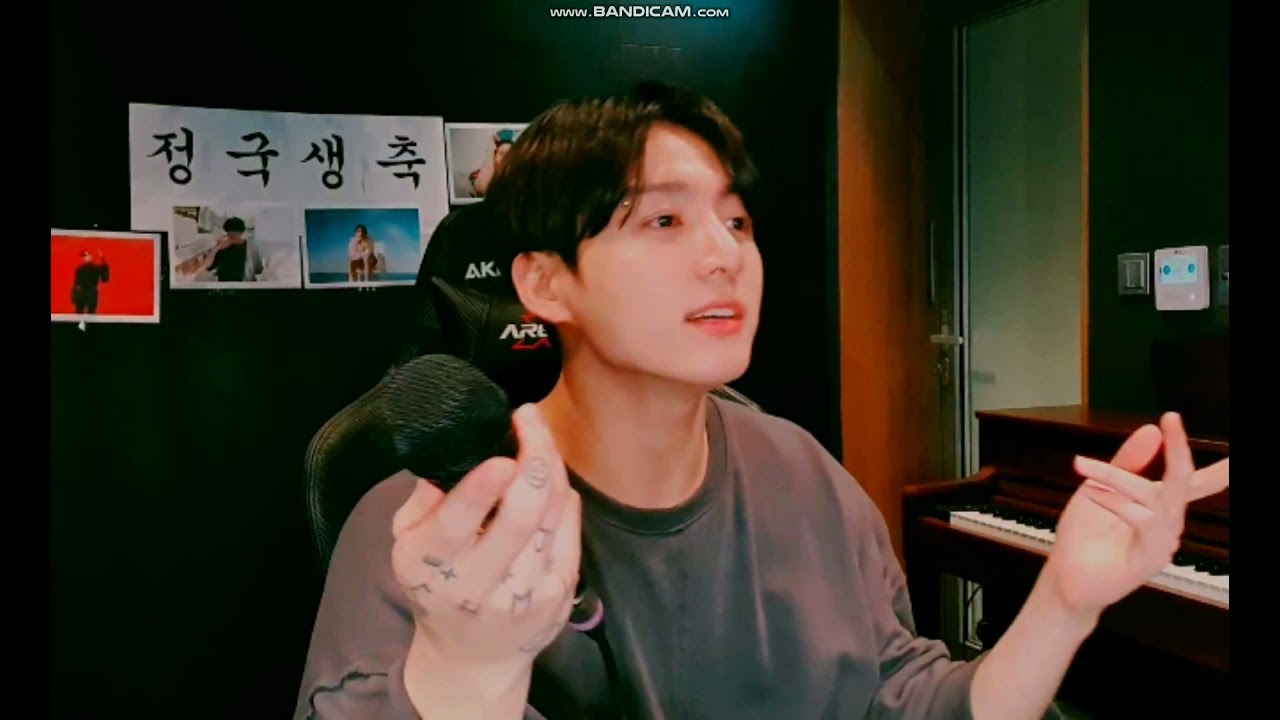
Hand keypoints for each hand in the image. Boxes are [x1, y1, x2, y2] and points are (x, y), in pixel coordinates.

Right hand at [390, 404, 580, 673]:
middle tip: (530, 419)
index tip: (502, 457)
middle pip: (521, 516)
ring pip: (552, 515)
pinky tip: (551, 479)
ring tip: (539, 439)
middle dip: (534, 458)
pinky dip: (564, 496)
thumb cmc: (437, 584)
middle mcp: (478, 585)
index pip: (457, 524)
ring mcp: (525, 594)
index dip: (482, 489)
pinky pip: (570, 528)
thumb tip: (450, 454)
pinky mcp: (559, 594)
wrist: (472, 656)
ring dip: (552, 467)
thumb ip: (424, 502)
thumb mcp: (409, 545)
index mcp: (431, 567)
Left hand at [1042, 412, 1228, 615]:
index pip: (1187, 478)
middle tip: (1171, 420)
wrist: (1064, 577)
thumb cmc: (1085, 534)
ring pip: (1157, 501)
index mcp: (1158, 505)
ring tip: (1084, 466)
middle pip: (1182, 484)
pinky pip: (1144, 527)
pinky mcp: (1148, 561)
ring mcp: (1161, 543)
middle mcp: (1166, 523)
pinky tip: (1094, 494)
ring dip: (1121, 480)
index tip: (1185, 420)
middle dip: (1179, 451)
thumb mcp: (1099, 488)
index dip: (1190, 450)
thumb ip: (1126, 462)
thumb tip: (1152, 430)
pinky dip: (1119, 506)